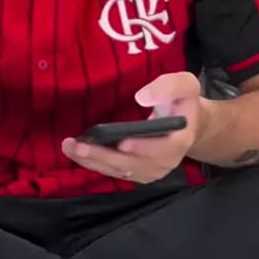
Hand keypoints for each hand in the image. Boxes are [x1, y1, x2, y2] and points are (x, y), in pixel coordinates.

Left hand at [62, 72, 207, 183]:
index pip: (163, 148)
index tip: (122, 141)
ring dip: (95, 162)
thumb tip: (141, 97)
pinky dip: (97, 165)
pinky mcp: (140, 173)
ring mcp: (152, 170)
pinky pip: (117, 172)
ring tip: (71, 148)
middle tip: (79, 146)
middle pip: (134, 164)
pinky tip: (79, 154)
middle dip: (105, 156)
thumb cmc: (183, 101)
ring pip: (122, 171)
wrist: (188, 122)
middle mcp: (167, 161)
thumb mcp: (185, 84)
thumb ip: (168, 87)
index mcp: (181, 140)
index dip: (143, 147)